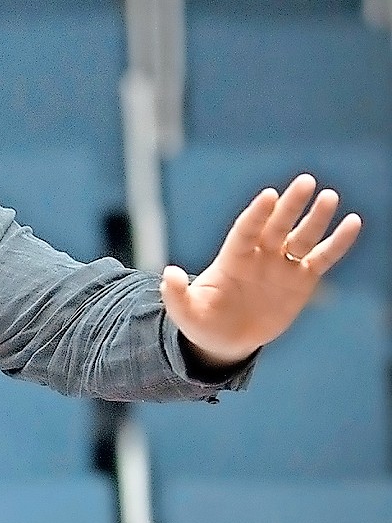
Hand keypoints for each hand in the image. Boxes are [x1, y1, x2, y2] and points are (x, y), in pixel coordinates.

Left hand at [159, 173, 361, 366]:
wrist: (225, 341)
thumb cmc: (202, 322)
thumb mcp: (185, 312)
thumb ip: (176, 294)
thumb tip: (169, 273)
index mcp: (232, 259)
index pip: (246, 230)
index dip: (257, 214)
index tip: (269, 195)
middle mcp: (259, 256)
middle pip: (276, 225)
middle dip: (290, 205)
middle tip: (305, 181)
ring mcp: (281, 266)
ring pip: (302, 237)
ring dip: (316, 218)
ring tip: (329, 196)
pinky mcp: (301, 280)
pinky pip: (322, 258)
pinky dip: (337, 242)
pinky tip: (353, 222)